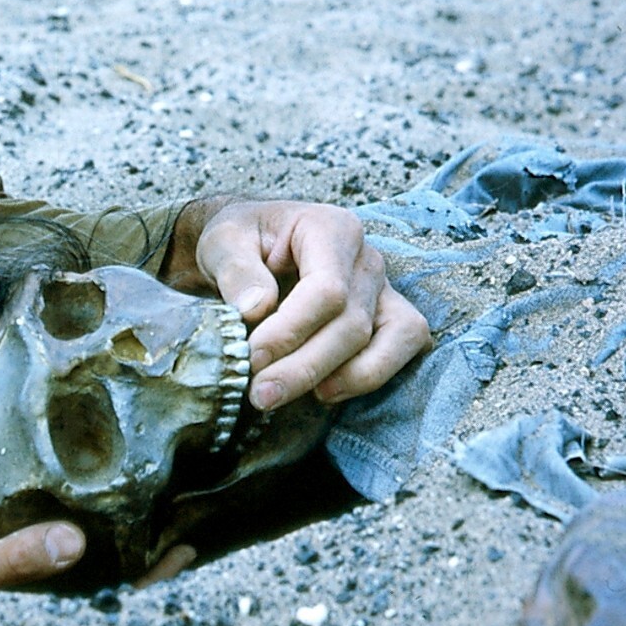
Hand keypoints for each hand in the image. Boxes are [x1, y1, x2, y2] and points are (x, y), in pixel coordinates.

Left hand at [166, 196, 430, 409]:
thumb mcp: (223, 241)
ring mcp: (384, 289)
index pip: (326, 288)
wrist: (256, 247)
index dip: (291, 330)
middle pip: (351, 323)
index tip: (252, 357)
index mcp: (331, 229)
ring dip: (336, 379)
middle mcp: (366, 258)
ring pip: (381, 341)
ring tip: (284, 396)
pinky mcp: (391, 317)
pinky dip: (370, 375)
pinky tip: (324, 391)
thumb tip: (256, 309)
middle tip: (259, 394)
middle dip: (304, 366)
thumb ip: (236, 269)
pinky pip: (402, 348)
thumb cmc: (243, 241)